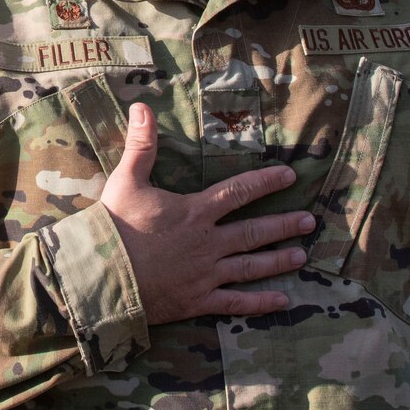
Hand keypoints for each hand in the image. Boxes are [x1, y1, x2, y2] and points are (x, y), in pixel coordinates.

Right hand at [100, 102, 314, 324]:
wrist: (100, 276)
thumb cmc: (113, 227)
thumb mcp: (126, 180)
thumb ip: (141, 145)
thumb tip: (141, 106)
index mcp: (194, 212)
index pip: (238, 192)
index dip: (265, 182)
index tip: (289, 176)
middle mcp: (207, 242)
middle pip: (254, 232)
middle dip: (283, 225)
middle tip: (309, 221)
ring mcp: (205, 274)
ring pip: (251, 266)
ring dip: (278, 260)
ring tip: (301, 255)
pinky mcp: (197, 301)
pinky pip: (235, 303)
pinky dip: (260, 303)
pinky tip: (283, 301)